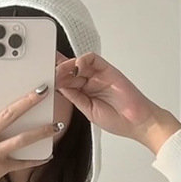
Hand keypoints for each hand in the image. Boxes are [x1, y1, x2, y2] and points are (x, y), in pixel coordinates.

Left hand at [55, 52, 180, 152]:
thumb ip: (75, 97)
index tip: (43, 78)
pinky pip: (93, 59)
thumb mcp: (88, 111)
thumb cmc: (117, 120)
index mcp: (85, 94)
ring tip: (59, 71)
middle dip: (58, 71)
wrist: (137, 122)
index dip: (55, 79)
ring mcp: (99, 76)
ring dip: (67, 65)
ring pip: (79, 64)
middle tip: (48, 73)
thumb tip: (60, 87)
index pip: (67, 82)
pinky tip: (76, 66)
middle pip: (70, 71)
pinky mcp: (108, 70)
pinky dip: (82, 60)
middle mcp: (91, 83)